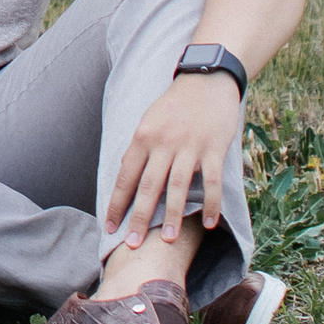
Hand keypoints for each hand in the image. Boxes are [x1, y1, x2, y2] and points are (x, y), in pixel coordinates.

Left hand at [106, 70, 239, 251]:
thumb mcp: (149, 120)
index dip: (117, 203)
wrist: (207, 79)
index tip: (109, 226)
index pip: (126, 175)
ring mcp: (190, 146)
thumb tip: (127, 175)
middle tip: (131, 244)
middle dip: (138, 217)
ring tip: (165, 239)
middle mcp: (164, 142)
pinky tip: (207, 223)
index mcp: (143, 136)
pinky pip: (212, 182)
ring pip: (178, 187)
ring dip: (171, 215)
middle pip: (148, 186)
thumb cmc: (175, 104)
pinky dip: (210, 204)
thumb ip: (141, 148)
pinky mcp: (214, 148)